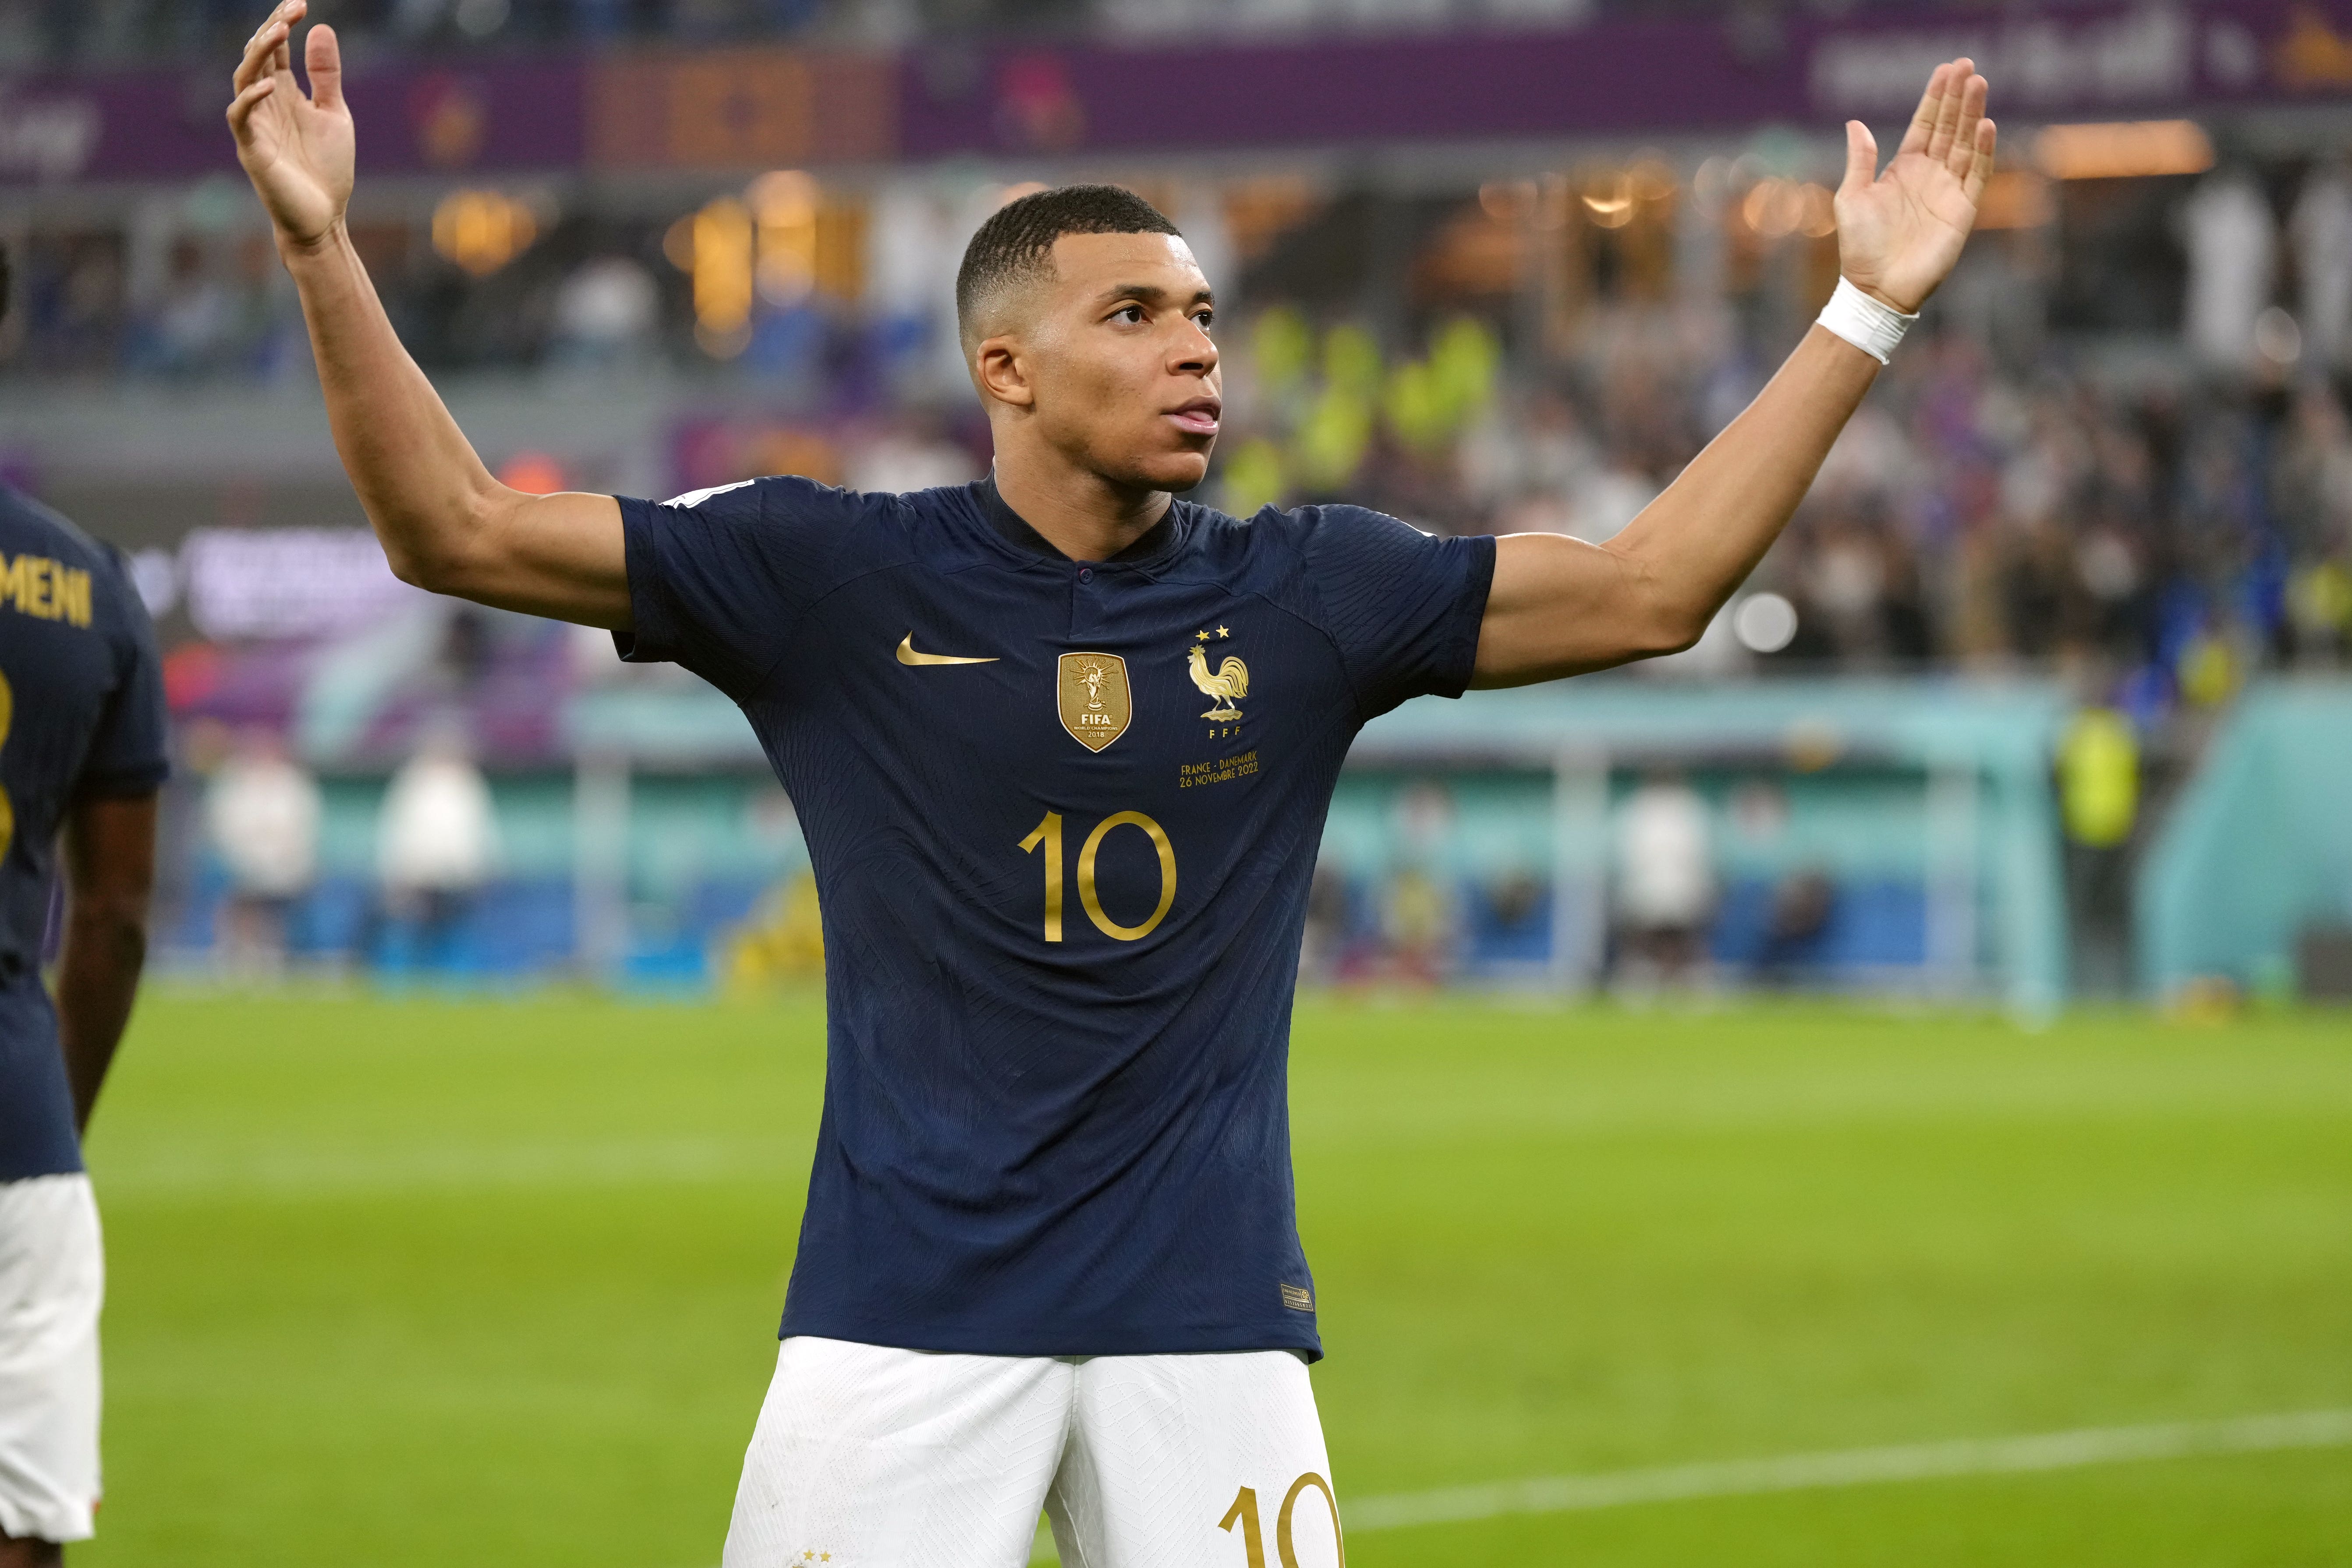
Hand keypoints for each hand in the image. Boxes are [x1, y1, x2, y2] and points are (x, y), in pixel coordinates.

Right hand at [227, 0, 353, 251]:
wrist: (324, 219)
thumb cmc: (327, 169)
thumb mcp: (334, 114)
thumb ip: (325, 75)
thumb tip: (321, 28)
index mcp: (283, 94)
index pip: (274, 50)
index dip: (282, 25)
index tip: (299, 4)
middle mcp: (264, 104)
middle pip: (257, 57)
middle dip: (270, 31)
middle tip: (290, 11)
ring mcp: (256, 126)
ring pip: (244, 79)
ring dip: (259, 55)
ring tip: (278, 33)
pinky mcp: (253, 150)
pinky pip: (241, 118)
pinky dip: (251, 100)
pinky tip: (270, 85)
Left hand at [1834, 60, 1995, 314]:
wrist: (1876, 287)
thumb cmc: (1859, 246)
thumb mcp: (1852, 197)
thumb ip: (1860, 160)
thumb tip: (1854, 123)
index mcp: (1903, 168)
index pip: (1925, 124)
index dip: (1935, 98)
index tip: (1946, 69)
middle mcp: (1929, 174)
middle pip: (1949, 127)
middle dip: (1958, 97)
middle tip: (1967, 66)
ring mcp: (1948, 190)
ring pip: (1966, 144)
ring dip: (1972, 114)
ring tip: (1978, 84)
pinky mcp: (1962, 210)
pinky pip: (1977, 174)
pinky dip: (1983, 150)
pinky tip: (1985, 125)